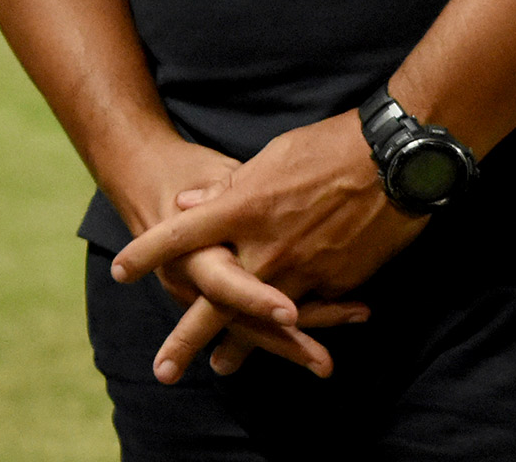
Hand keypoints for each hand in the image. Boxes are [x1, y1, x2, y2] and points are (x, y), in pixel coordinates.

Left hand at [109, 110, 420, 383]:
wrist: (396, 161)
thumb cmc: (330, 146)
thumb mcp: (271, 157)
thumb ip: (227, 190)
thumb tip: (187, 205)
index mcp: (243, 206)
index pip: (181, 233)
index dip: (147, 252)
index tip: (120, 270)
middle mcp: (265, 246)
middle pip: (214, 303)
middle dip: (186, 338)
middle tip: (164, 370)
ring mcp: (301, 270)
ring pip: (260, 321)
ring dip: (240, 347)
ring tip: (221, 367)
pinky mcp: (335, 282)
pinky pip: (308, 309)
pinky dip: (294, 324)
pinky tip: (286, 338)